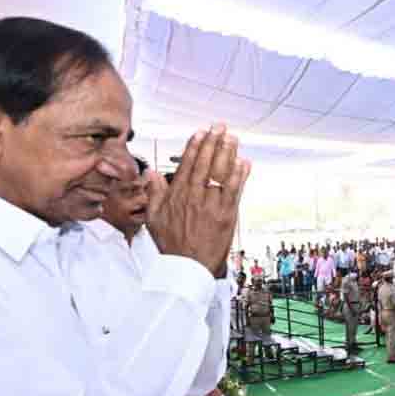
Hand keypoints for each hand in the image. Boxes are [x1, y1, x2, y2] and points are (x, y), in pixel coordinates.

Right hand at [147, 125, 250, 275]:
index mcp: (177, 195)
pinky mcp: (226, 215)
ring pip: (220, 173)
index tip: (201, 132)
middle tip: (220, 127)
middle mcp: (194, 196)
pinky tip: (244, 163)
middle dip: (213, 142)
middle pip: (205, 163)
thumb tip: (151, 173)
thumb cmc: (171, 245)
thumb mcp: (153, 217)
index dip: (195, 146)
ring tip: (232, 138)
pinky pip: (234, 190)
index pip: (187, 164)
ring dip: (228, 153)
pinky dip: (239, 175)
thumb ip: (154, 192)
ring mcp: (211, 205)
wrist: (186, 268)